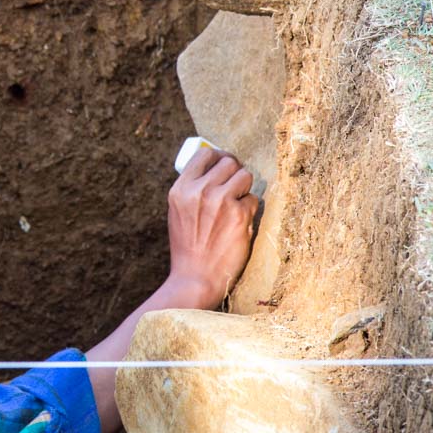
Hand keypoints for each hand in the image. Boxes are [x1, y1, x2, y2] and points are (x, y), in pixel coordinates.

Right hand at [165, 147, 258, 307]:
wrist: (196, 278)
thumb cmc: (188, 247)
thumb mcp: (178, 212)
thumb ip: (192, 191)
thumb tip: (215, 170)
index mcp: (180, 189)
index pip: (204, 154)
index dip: (218, 156)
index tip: (224, 164)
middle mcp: (199, 191)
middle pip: (229, 162)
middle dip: (235, 172)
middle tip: (235, 185)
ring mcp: (220, 201)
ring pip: (245, 176)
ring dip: (245, 188)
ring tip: (237, 204)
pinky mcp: (240, 215)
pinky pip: (253, 200)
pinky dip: (249, 210)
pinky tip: (239, 223)